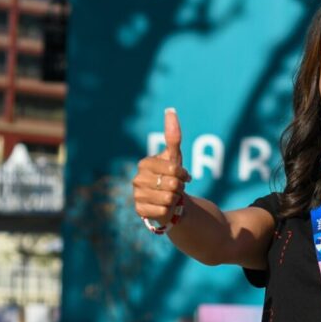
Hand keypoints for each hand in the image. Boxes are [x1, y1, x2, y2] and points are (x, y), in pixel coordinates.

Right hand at [132, 108, 191, 225]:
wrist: (170, 201)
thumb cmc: (172, 177)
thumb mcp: (175, 157)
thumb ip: (173, 136)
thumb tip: (170, 110)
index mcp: (145, 163)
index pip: (173, 169)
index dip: (183, 174)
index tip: (182, 175)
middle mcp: (137, 179)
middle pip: (172, 184)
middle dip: (180, 187)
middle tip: (175, 188)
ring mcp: (137, 195)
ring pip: (168, 198)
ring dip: (175, 199)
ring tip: (170, 197)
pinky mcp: (140, 211)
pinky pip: (163, 210)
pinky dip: (169, 210)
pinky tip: (164, 207)